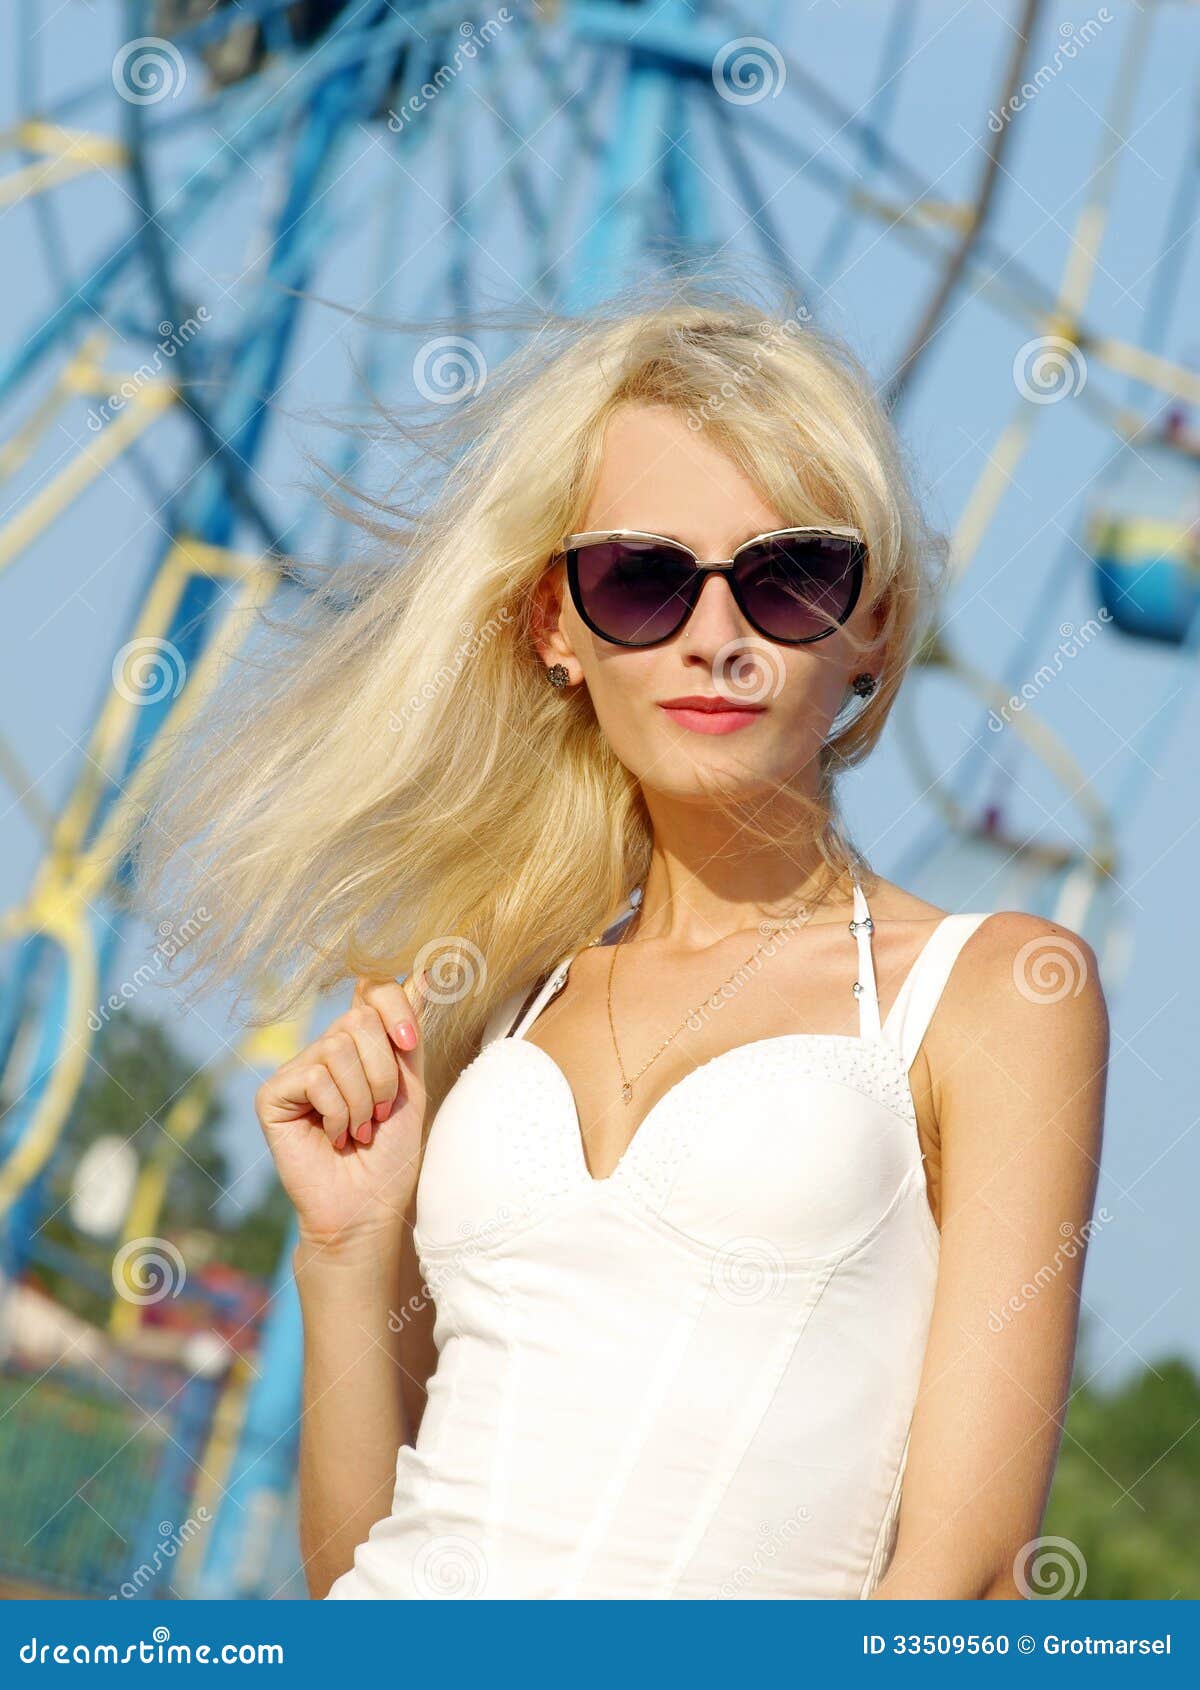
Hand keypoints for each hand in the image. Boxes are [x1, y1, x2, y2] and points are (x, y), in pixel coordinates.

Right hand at [254, 973, 428, 1252]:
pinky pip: (316, 1078)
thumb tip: (424, 972)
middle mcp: (325, 1048)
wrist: (370, 1205)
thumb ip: (408, 1032)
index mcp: (359, 1042)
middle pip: (359, 1018)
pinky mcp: (274, 1094)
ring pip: (338, 1047)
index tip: (409, 1042)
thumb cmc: (392, 1151)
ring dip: (363, 1098)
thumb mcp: (410, 1084)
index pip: (372, 987)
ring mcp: (297, 1069)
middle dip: (384, 1072)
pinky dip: (338, 1113)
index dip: (393, 1004)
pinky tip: (334, 1137)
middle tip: (380, 1112)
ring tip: (358, 1128)